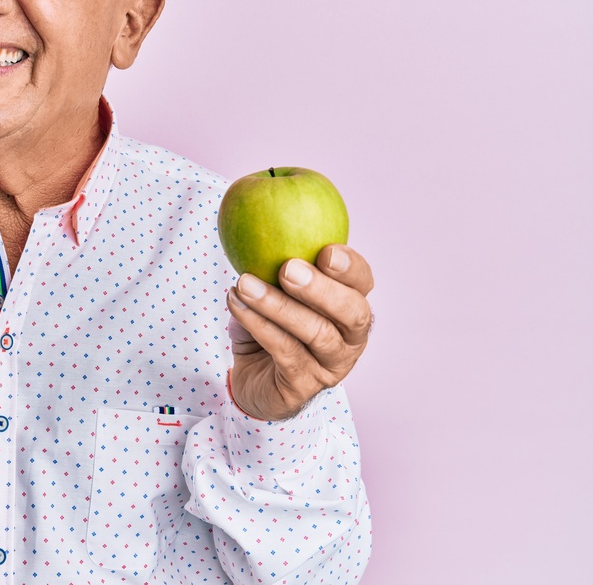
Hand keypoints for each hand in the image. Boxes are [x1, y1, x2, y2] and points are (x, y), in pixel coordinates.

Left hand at [226, 244, 374, 421]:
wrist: (254, 379)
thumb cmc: (271, 325)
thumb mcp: (276, 291)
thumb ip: (279, 262)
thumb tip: (260, 215)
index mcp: (351, 306)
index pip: (363, 282)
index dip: (351, 267)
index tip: (326, 250)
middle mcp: (351, 337)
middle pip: (352, 312)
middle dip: (321, 288)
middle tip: (288, 269)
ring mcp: (331, 365)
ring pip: (315, 332)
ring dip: (277, 305)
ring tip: (244, 284)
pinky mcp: (304, 385)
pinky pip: (285, 351)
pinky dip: (258, 324)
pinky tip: (237, 304)